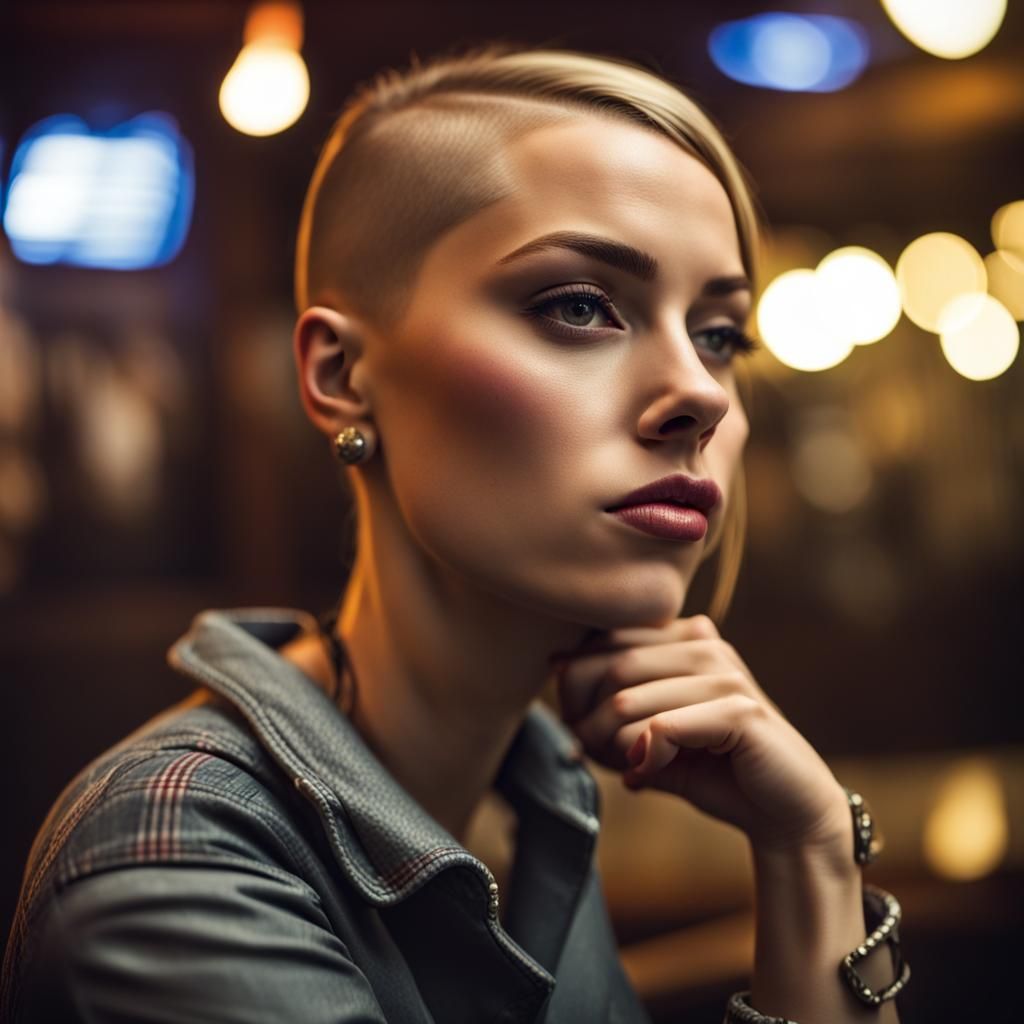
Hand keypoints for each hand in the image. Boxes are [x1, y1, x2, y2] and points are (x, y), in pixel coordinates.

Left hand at [551, 615, 849, 853]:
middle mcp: (706, 646)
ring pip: (628, 702)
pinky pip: (661, 729)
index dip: (576, 685)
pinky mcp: (739, 712)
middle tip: (590, 753)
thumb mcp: (655, 736)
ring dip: (611, 745)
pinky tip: (647, 776)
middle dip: (587, 719)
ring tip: (625, 768)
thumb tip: (556, 672)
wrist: (788, 814)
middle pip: (611, 670)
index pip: (607, 642)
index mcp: (686, 640)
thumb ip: (614, 705)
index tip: (576, 725)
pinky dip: (643, 760)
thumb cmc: (718, 772)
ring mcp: (725, 676)